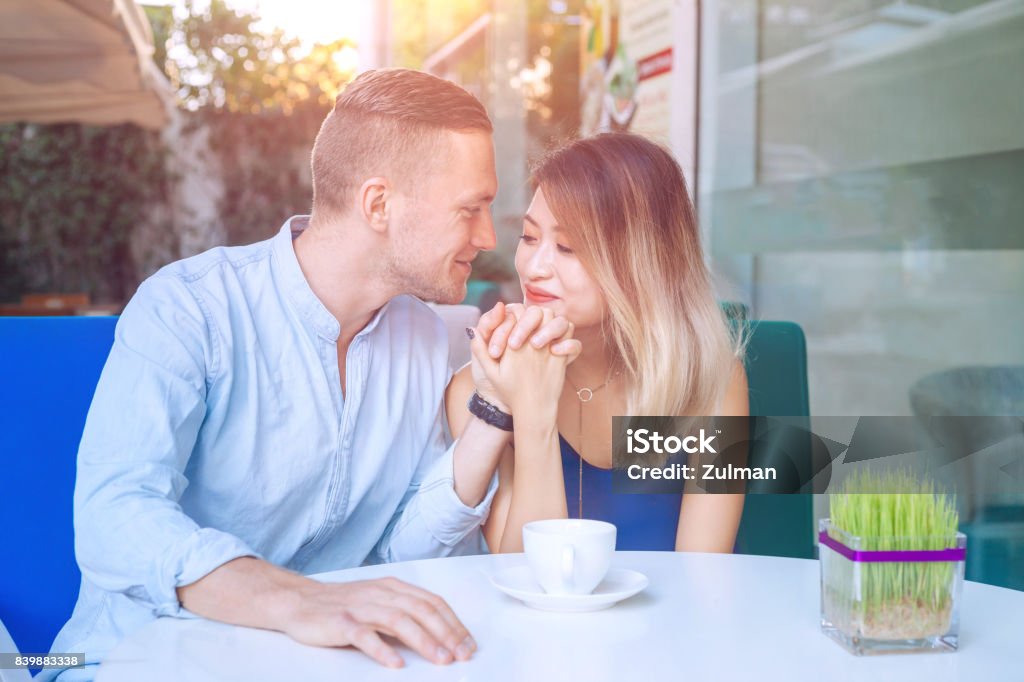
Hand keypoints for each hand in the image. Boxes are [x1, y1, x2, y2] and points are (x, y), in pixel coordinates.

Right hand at [281, 576, 475, 668]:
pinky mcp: (340, 623)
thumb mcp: (379, 602)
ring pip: (398, 620)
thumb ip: (405, 613)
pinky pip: (364, 636)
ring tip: (440, 659)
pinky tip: (395, 664)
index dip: (454, 623)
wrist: (300, 601)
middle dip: (446, 633)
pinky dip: (382, 649)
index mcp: (393, 587)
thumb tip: (440, 636)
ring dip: (423, 640)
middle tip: (461, 654)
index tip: (468, 644)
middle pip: (421, 610)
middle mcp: (380, 593)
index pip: (432, 602)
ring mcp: (360, 607)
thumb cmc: (343, 605)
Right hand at [470, 307, 577, 416]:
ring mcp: (551, 350)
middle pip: (541, 312)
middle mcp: (535, 344)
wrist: (533, 410)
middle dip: (536, 316)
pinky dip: (567, 338)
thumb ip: (480, 350)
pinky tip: (557, 347)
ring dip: (552, 324)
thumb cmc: (511, 392)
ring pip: (558, 321)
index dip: (517, 314)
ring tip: (543, 335)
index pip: (519, 312)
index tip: (515, 328)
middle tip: (531, 328)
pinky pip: (572, 339)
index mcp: (515, 345)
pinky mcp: (563, 358)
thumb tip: (472, 329)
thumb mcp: (490, 372)